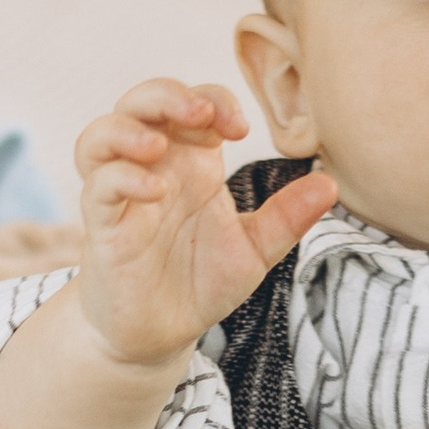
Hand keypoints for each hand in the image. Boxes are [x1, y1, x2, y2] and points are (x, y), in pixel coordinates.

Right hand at [75, 81, 334, 366]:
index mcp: (193, 162)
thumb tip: (331, 184)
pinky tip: (155, 192)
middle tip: (202, 113)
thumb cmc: (201, 284)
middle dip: (169, 94)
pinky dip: (121, 178)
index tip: (240, 128)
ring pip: (102, 134)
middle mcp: (155, 168)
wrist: (161, 334)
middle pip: (143, 101)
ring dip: (128, 128)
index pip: (196, 102)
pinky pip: (97, 187)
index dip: (216, 100)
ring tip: (160, 145)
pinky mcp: (103, 227)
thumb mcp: (254, 250)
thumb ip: (287, 217)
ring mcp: (123, 194)